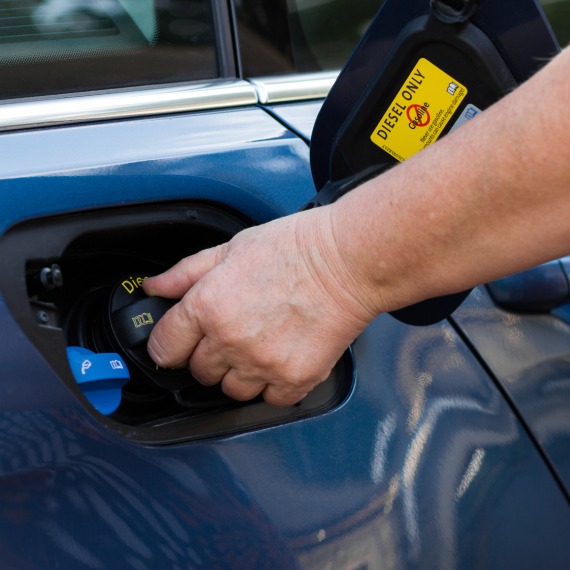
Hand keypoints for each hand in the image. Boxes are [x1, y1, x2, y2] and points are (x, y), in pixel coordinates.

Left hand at [143, 207, 376, 405]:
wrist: (347, 261)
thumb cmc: (294, 248)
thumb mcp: (231, 249)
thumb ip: (186, 273)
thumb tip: (154, 288)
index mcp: (208, 306)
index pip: (165, 347)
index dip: (168, 345)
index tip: (178, 345)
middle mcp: (230, 340)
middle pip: (198, 372)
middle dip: (208, 355)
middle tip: (232, 332)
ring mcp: (263, 364)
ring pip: (231, 390)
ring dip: (239, 373)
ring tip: (260, 344)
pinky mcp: (295, 379)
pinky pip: (270, 400)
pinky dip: (273, 384)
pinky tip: (281, 357)